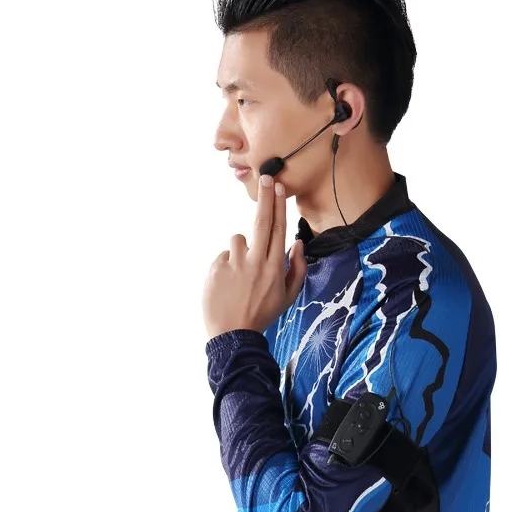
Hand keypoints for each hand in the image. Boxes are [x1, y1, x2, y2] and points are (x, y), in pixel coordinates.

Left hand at [202, 173, 306, 340]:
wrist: (232, 334)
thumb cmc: (262, 314)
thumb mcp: (287, 296)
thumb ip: (296, 268)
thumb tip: (296, 242)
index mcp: (274, 267)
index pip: (278, 229)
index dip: (278, 205)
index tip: (278, 186)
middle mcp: (255, 262)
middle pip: (261, 221)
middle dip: (265, 197)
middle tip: (266, 177)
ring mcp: (234, 264)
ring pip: (238, 240)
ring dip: (240, 250)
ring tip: (240, 275)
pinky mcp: (215, 268)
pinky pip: (223, 256)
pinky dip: (226, 265)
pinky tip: (227, 284)